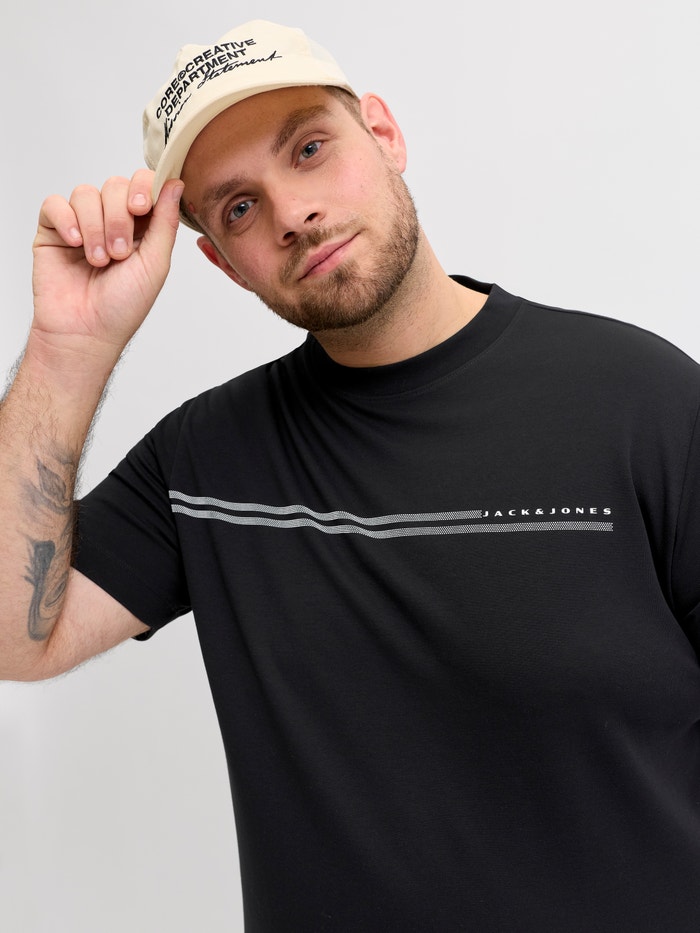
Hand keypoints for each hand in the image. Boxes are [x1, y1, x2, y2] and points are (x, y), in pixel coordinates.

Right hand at [31, 169, 183, 370]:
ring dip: (95, 227)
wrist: (86, 332)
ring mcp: (81, 223)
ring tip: (98, 261)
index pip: (143, 184)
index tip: (141, 207)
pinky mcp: (53, 230)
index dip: (142, 187)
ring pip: (86, 193)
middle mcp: (111, 220)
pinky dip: (67, 221)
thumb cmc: (123, 307)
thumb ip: (166, 222)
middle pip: (115, 185)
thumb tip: (175, 183)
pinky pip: (55, 204)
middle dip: (119, 218)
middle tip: (119, 254)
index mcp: (141, 227)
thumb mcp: (156, 264)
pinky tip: (74, 244)